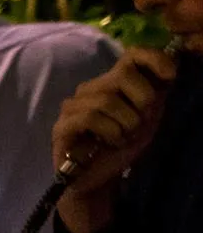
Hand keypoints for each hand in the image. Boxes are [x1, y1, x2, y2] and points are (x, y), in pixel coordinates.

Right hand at [51, 46, 176, 201]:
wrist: (99, 178)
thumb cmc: (123, 146)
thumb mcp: (149, 117)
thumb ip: (156, 94)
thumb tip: (170, 70)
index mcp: (113, 83)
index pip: (132, 55)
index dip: (154, 59)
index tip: (171, 77)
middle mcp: (91, 88)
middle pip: (122, 75)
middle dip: (142, 101)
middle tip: (139, 123)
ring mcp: (73, 105)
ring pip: (107, 99)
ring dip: (126, 123)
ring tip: (123, 137)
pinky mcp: (62, 125)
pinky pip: (90, 117)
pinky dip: (109, 133)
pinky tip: (109, 144)